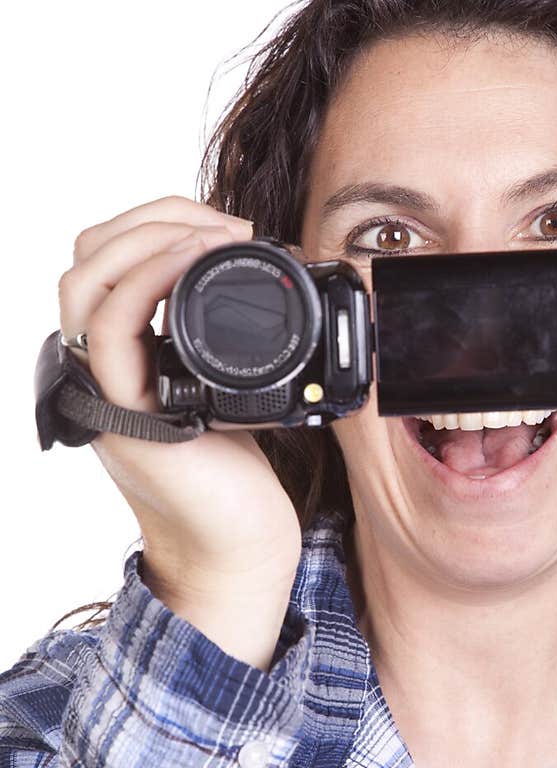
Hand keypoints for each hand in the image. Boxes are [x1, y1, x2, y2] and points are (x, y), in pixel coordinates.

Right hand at [58, 195, 303, 598]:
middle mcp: (101, 366)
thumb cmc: (237, 478)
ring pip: (83, 281)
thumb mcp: (230, 390)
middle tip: (226, 227)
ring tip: (213, 238)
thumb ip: (218, 341)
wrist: (240, 550)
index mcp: (122, 355)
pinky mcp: (125, 416)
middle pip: (87, 256)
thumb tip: (262, 280)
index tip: (229, 227)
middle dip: (155, 217)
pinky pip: (110, 331)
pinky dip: (146, 283)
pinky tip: (191, 268)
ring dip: (149, 239)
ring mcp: (105, 390)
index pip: (107, 258)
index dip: (159, 221)